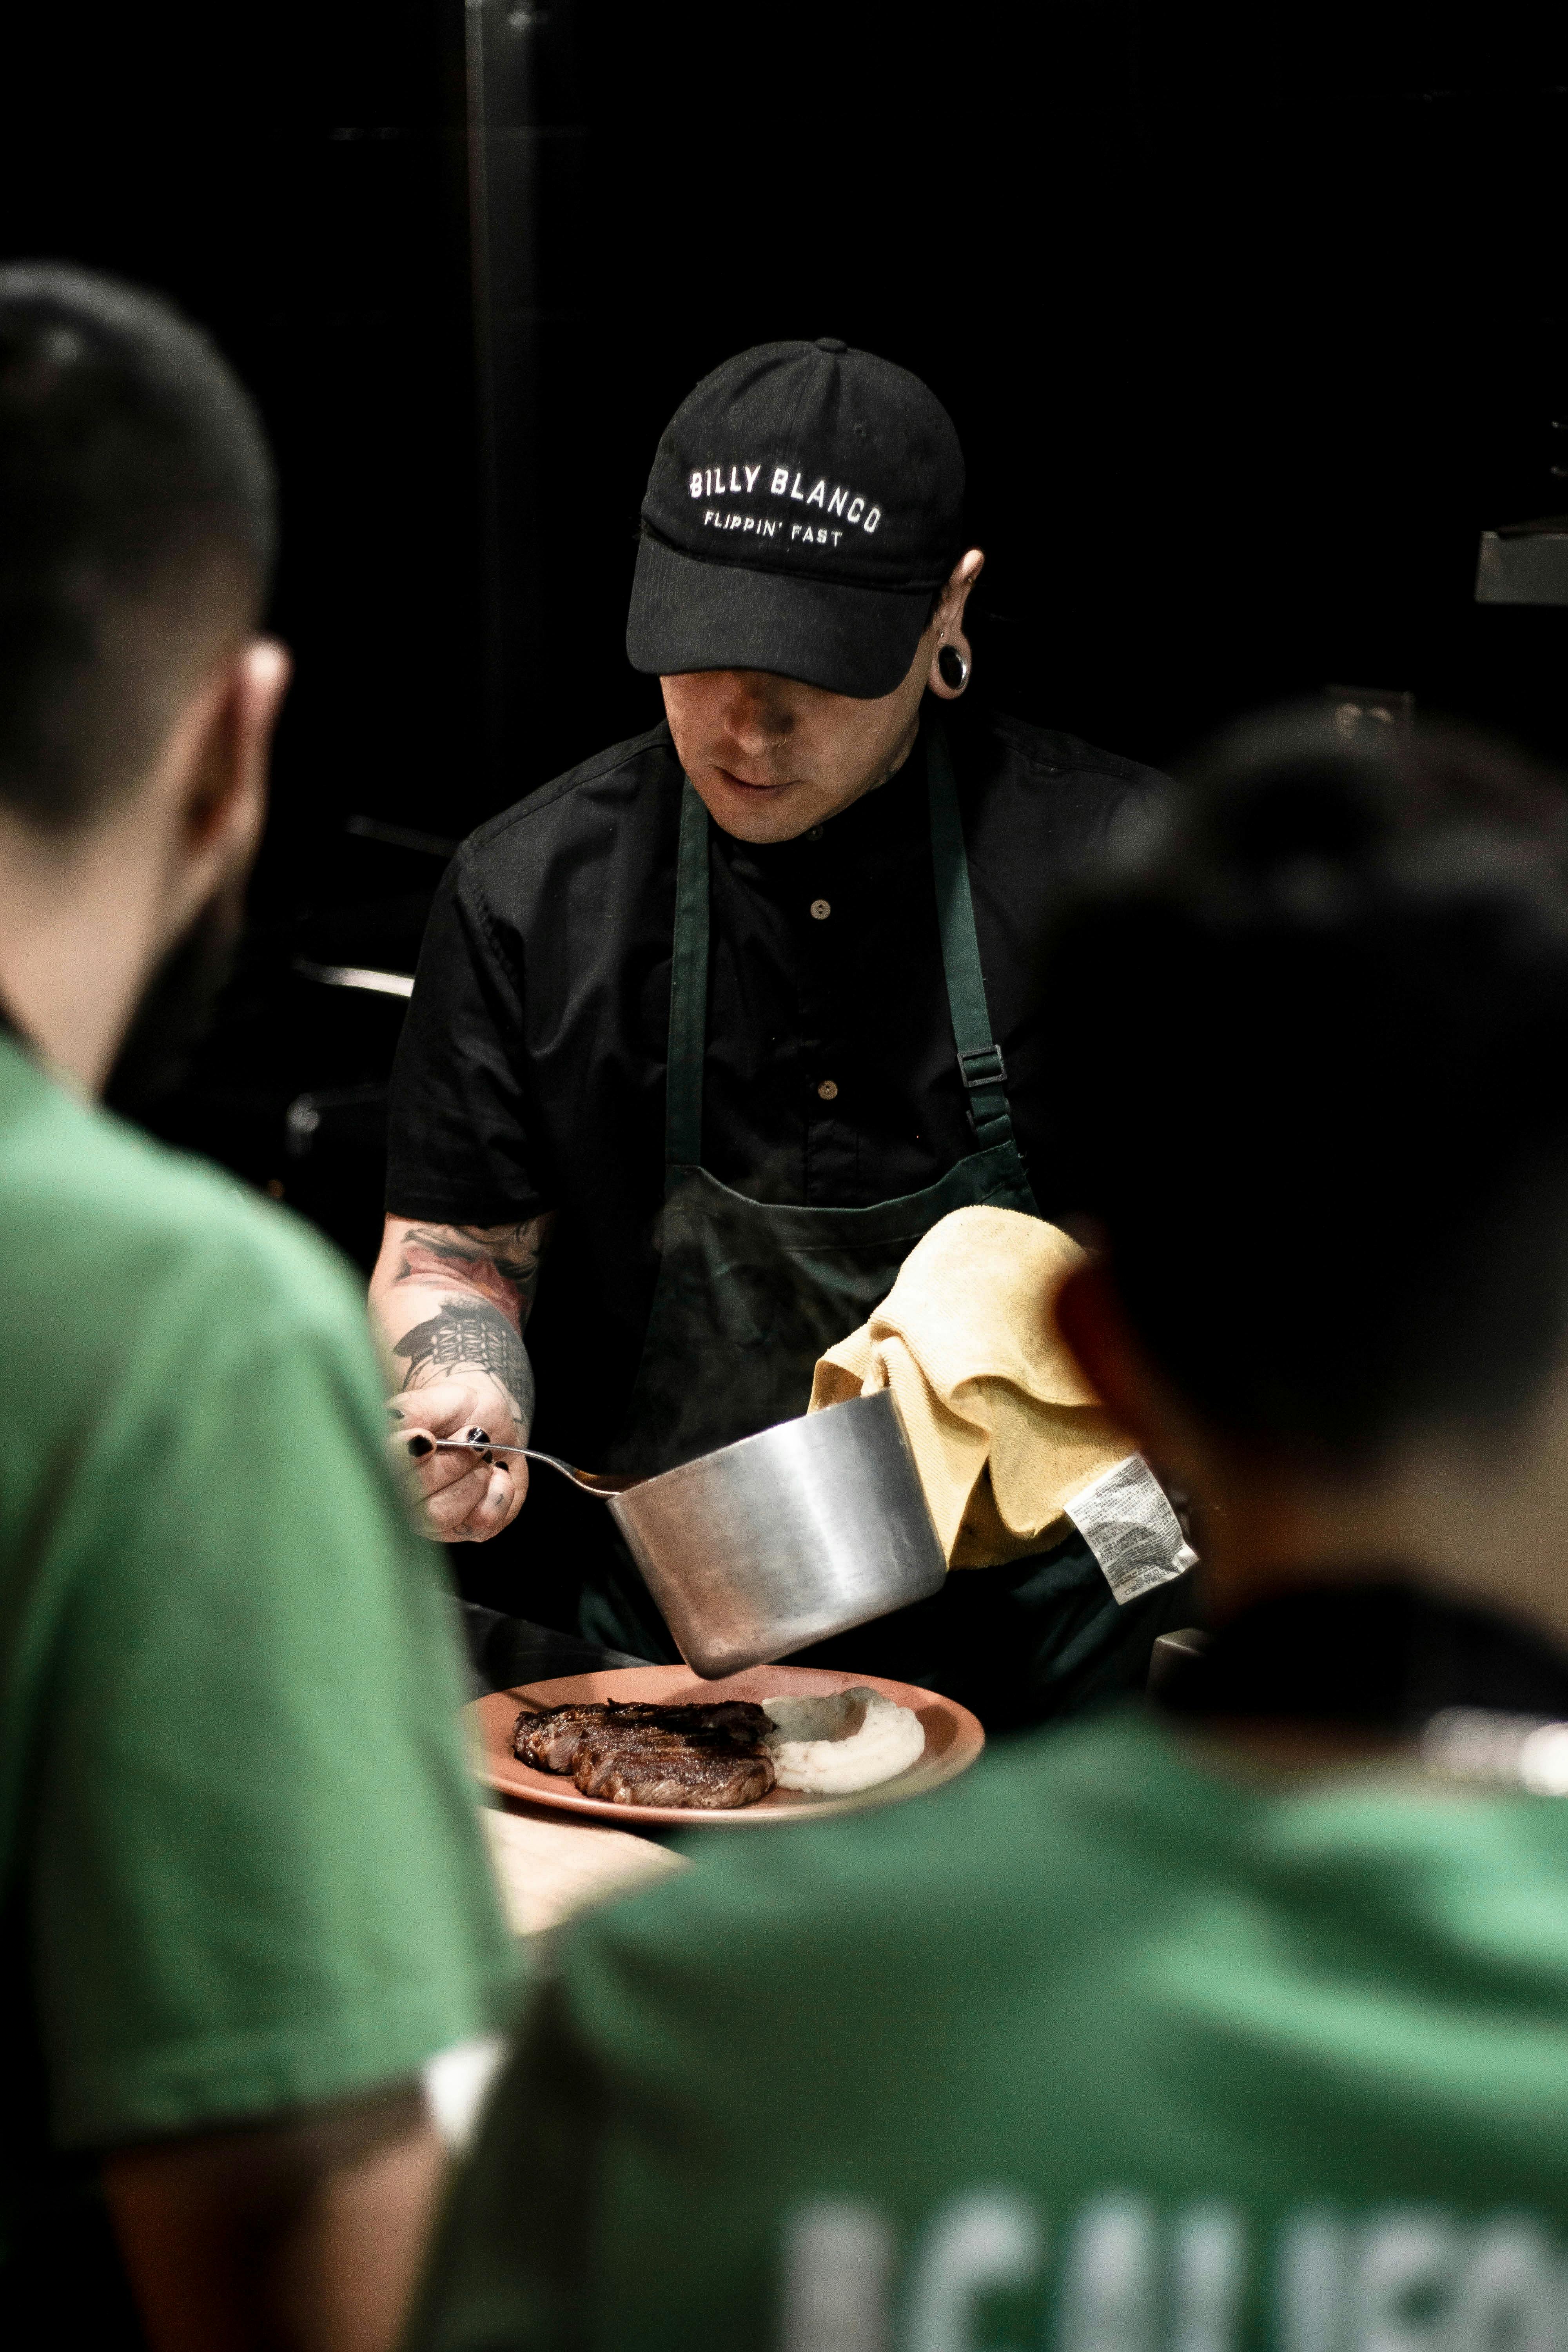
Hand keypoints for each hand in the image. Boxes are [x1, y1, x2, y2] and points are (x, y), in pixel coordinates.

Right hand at [388, 1375, 527, 1542]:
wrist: (489, 1420)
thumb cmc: (454, 1411)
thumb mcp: (435, 1400)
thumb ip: (413, 1413)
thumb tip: (405, 1435)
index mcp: (380, 1463)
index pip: (380, 1471)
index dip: (404, 1457)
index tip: (428, 1438)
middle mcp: (397, 1498)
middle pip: (413, 1494)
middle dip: (453, 1460)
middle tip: (471, 1435)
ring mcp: (427, 1521)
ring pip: (442, 1514)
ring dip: (475, 1477)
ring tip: (483, 1454)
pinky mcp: (463, 1531)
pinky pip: (481, 1522)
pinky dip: (500, 1491)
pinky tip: (496, 1473)